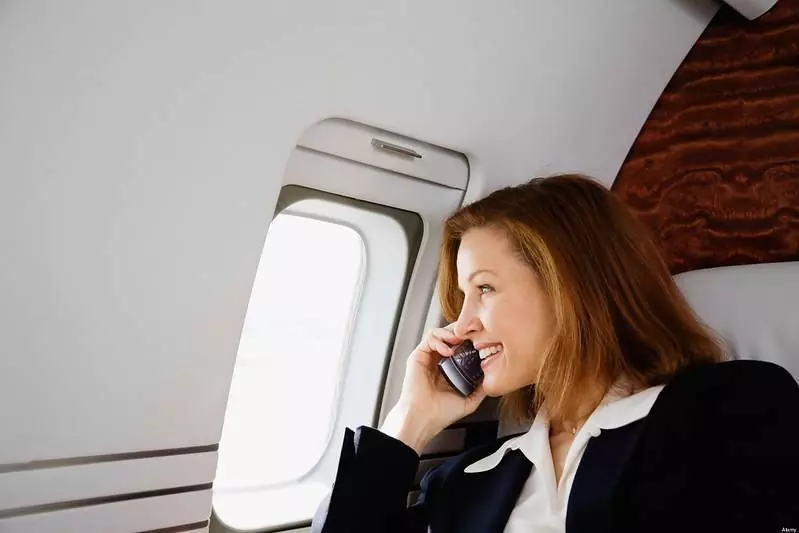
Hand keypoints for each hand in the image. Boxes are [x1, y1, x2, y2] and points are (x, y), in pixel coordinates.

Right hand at [380, 325, 485, 452]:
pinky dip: (440, 339)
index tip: (481, 340)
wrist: (424, 418)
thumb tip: (494, 379)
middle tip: (471, 334)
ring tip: (459, 340)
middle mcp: (438, 361)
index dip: (470, 339)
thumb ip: (481, 388)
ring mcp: (428, 357)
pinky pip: (429, 338)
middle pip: (450, 335)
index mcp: (450, 369)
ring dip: (451, 333)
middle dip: (462, 331)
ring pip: (439, 333)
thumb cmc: (441, 413)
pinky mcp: (418, 356)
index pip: (461, 346)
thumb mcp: (469, 400)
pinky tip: (448, 350)